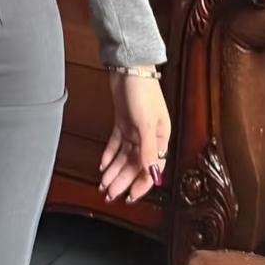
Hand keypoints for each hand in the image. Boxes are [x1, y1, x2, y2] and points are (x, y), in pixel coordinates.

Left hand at [99, 73, 170, 203]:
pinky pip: (116, 143)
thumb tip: (154, 175)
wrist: (129, 67)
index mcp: (161, 137)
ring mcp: (135, 129)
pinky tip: (102, 164)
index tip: (130, 197)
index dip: (141, 184)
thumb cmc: (143, 91)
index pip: (151, 167)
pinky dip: (109, 154)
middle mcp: (149, 136)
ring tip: (104, 184)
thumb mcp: (146, 124)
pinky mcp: (123, 121)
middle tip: (110, 194)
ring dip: (114, 170)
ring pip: (124, 156)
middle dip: (122, 180)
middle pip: (135, 164)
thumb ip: (148, 150)